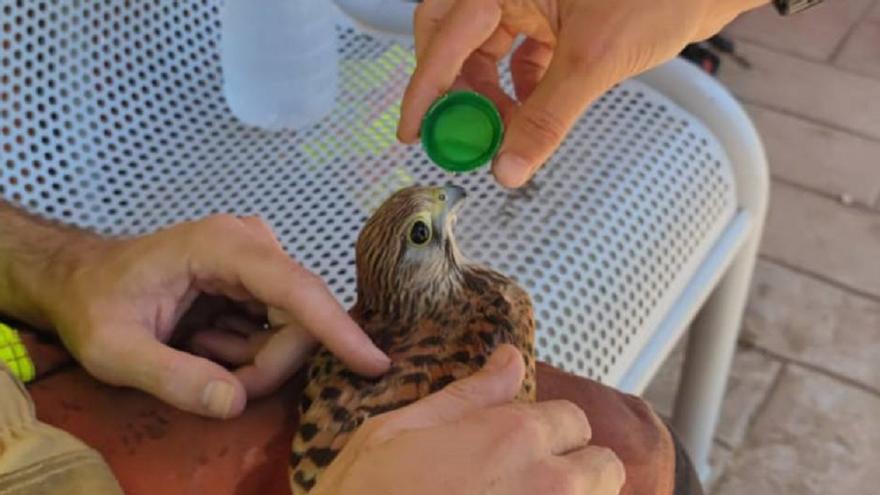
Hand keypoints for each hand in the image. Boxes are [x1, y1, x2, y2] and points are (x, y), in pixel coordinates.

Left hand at [31, 215, 389, 417]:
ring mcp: (259, 257)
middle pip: (299, 316)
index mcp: (221, 246)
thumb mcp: (115, 351)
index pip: (295, 289)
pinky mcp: (259, 275)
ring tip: (198, 354)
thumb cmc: (95, 305)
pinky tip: (208, 343)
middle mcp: (251, 243)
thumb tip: (235, 402)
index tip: (374, 363)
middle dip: (268, 365)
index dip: (337, 329)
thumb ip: (171, 377)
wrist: (83, 278)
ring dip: (256, 359)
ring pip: (294, 325)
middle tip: (216, 387)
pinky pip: (281, 324)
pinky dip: (252, 350)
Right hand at [312, 344, 624, 494]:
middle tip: (531, 483)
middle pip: (604, 467)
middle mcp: (547, 483)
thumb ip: (467, 395)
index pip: (572, 419)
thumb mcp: (396, 431)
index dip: (549, 429)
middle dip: (577, 468)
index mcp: (511, 436)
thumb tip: (511, 358)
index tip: (521, 444)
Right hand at [398, 0, 765, 187]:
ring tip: (505, 130)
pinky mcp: (553, 11)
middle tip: (456, 130)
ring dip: (489, 92)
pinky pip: (517, 50)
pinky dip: (519, 84)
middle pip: (451, 35)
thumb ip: (545, 118)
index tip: (413, 130)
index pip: (445, 36)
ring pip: (485, 47)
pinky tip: (533, 109)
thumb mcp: (593, 61)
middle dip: (453, 86)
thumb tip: (508, 168)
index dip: (424, 88)